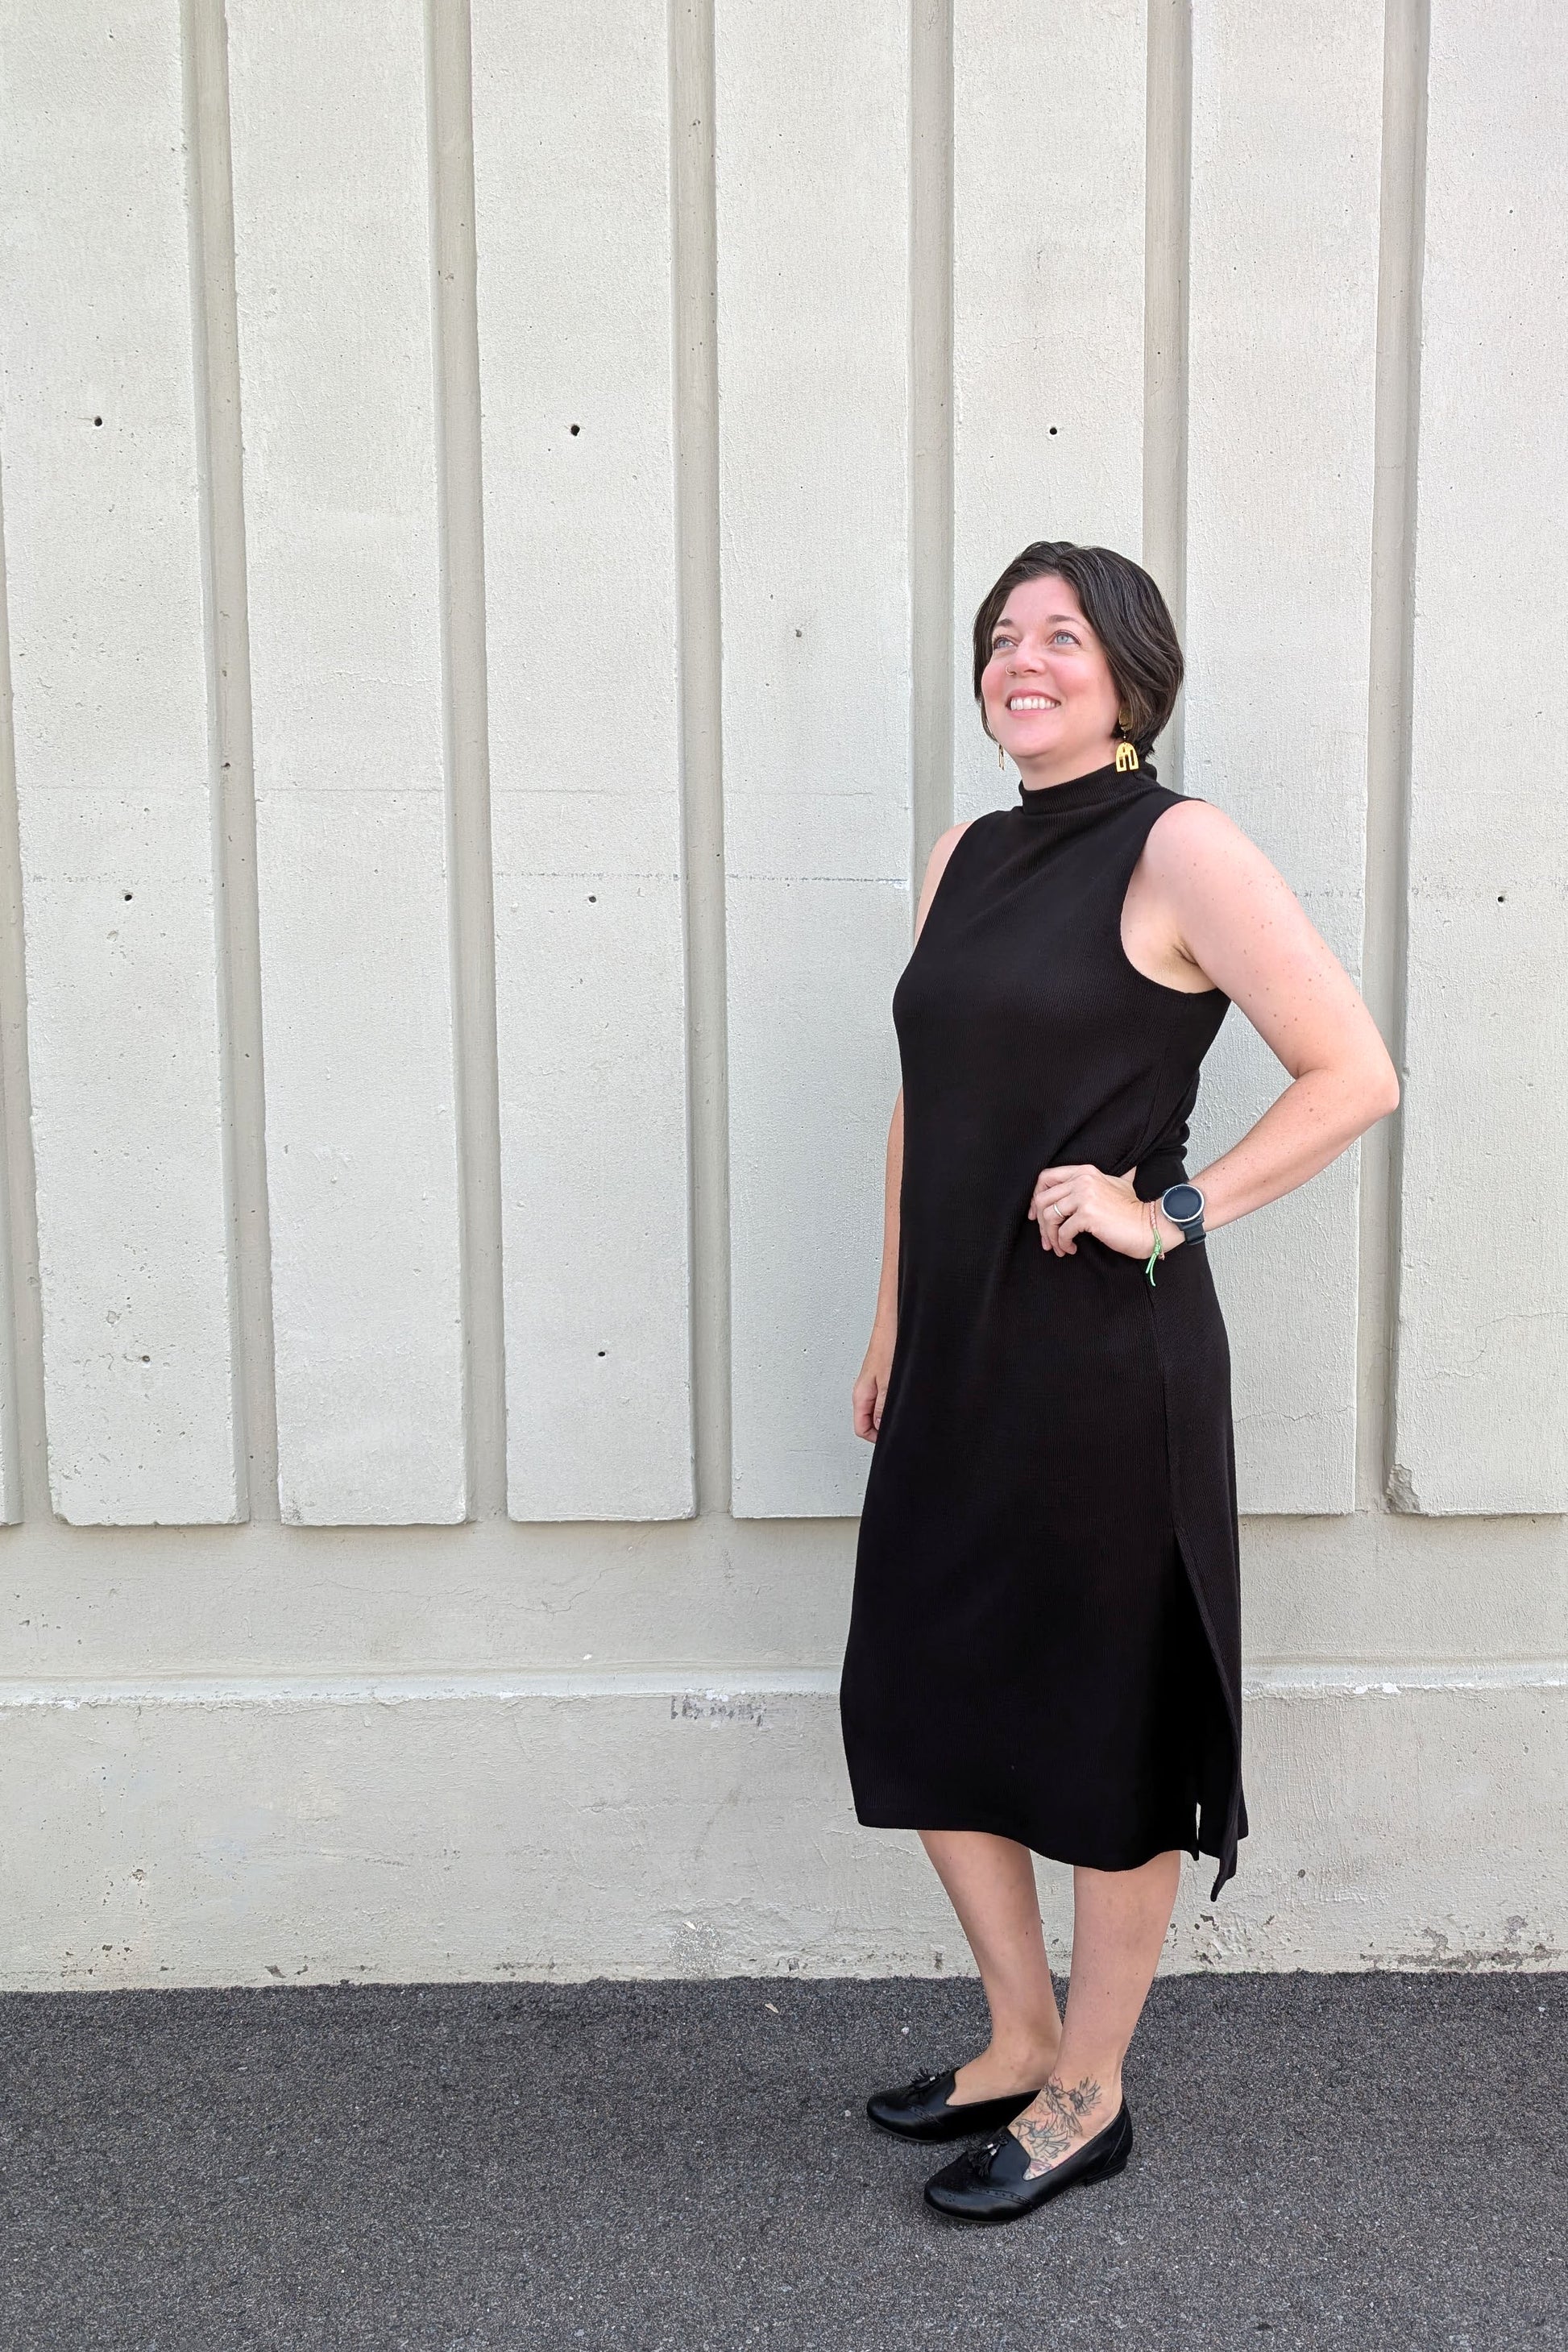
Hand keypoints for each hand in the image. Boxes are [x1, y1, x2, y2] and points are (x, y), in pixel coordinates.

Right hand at [853, 1324, 896, 1440]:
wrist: (894, 1322)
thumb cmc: (889, 1344)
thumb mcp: (888, 1382)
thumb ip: (883, 1407)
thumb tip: (882, 1428)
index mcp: (861, 1395)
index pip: (861, 1429)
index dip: (877, 1437)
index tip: (893, 1436)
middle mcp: (865, 1392)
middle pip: (868, 1422)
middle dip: (884, 1427)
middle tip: (900, 1425)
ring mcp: (873, 1385)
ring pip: (878, 1411)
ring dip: (889, 1414)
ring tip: (903, 1411)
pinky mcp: (882, 1378)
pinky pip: (885, 1399)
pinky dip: (894, 1402)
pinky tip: (904, 1398)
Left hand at [1029, 1163, 1180, 1261]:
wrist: (1149, 1226)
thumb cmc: (1132, 1210)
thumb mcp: (1120, 1184)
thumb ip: (1107, 1178)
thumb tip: (1126, 1168)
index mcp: (1084, 1171)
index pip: (1046, 1178)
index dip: (1036, 1198)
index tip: (1037, 1215)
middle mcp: (1082, 1180)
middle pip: (1043, 1200)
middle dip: (1041, 1224)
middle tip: (1047, 1240)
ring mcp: (1084, 1196)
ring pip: (1049, 1216)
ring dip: (1051, 1237)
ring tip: (1060, 1247)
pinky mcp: (1087, 1214)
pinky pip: (1062, 1231)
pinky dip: (1063, 1243)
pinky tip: (1071, 1249)